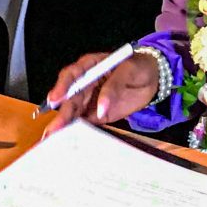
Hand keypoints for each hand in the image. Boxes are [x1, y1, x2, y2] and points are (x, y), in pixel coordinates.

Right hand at [42, 49, 162, 133]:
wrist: (153, 79)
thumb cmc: (139, 67)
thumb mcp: (129, 71)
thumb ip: (113, 87)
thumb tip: (101, 108)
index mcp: (90, 65)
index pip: (72, 75)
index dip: (62, 86)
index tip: (56, 99)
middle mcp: (86, 82)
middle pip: (69, 98)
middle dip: (61, 113)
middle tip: (53, 129)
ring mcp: (90, 99)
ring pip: (73, 112)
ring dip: (64, 125)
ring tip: (53, 138)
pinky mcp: (96, 113)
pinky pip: (84, 122)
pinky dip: (76, 131)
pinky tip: (69, 140)